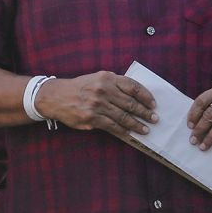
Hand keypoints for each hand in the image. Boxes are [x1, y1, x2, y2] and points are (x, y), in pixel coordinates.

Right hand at [35, 71, 156, 138]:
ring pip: (123, 116)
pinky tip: (130, 134)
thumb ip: (114, 84)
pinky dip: (123, 131)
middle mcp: (104, 90)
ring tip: (146, 129)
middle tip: (155, 119)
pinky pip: (112, 126)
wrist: (56, 96)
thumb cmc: (80, 87)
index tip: (153, 104)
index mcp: (107, 78)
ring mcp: (98, 105)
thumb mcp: (97, 78)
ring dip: (137, 124)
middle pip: (131, 103)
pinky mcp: (92, 118)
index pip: (133, 87)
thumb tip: (135, 96)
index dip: (146, 96)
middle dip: (145, 112)